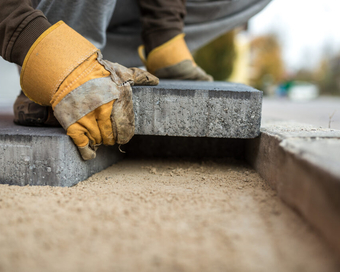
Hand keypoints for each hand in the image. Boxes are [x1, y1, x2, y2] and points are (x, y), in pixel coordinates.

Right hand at [20, 21, 157, 159]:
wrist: (67, 67)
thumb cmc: (96, 69)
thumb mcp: (120, 71)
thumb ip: (139, 77)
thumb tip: (156, 80)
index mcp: (118, 101)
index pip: (126, 128)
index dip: (125, 135)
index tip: (123, 137)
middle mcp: (104, 111)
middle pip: (111, 136)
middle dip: (112, 138)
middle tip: (110, 138)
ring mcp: (88, 119)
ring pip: (98, 140)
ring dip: (99, 141)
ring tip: (98, 138)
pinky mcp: (72, 124)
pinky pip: (82, 144)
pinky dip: (87, 151)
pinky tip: (90, 153)